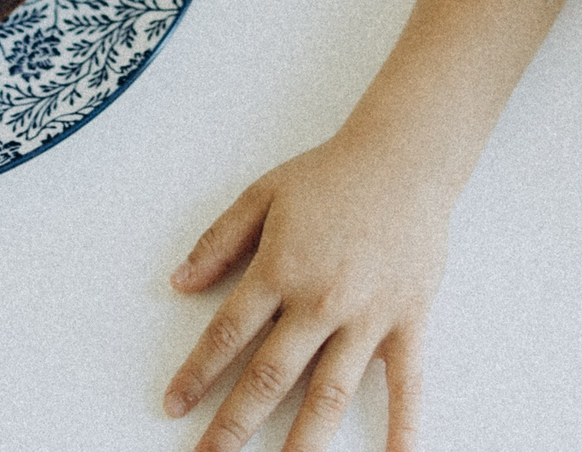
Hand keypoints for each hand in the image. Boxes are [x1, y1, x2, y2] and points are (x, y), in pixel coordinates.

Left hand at [165, 131, 445, 451]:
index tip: (174, 405)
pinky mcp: (407, 322)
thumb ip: (219, 241)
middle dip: (233, 426)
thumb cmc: (332, 175)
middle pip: (269, 379)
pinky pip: (406, 383)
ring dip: (302, 443)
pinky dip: (404, 425)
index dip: (196, 374)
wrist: (404, 158)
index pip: (227, 336)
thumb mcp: (263, 195)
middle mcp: (320, 302)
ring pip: (329, 395)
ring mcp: (367, 318)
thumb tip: (179, 282)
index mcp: (280, 270)